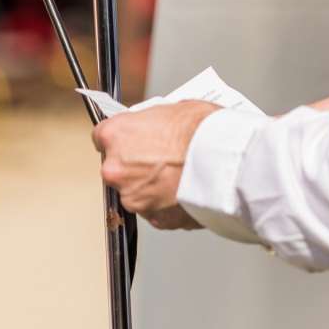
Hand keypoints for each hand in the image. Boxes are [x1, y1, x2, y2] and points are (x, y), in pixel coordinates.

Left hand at [93, 100, 216, 229]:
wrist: (226, 163)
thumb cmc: (203, 132)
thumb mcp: (174, 109)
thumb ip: (154, 122)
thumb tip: (157, 126)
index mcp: (116, 135)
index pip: (103, 137)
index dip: (122, 138)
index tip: (132, 141)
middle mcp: (116, 169)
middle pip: (116, 168)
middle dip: (135, 165)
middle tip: (162, 159)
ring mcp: (133, 197)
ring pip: (136, 193)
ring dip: (151, 188)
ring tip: (179, 177)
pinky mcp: (154, 219)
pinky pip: (156, 211)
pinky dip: (167, 205)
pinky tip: (186, 192)